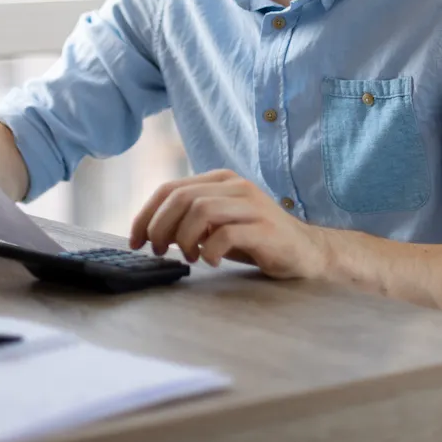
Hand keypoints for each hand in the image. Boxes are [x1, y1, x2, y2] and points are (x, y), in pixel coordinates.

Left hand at [128, 170, 327, 278]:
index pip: (170, 188)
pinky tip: (211, 261)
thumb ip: (190, 219)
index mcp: (220, 180)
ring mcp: (252, 205)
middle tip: (159, 251)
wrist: (306, 251)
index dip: (146, 214)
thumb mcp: (218, 223)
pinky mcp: (265, 228)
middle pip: (181, 198)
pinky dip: (210, 250)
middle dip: (160, 227)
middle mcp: (236, 186)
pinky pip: (225, 234)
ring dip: (184, 238)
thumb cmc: (255, 239)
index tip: (135, 240)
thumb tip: (150, 231)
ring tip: (190, 257)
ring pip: (201, 211)